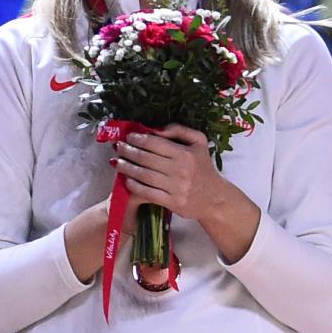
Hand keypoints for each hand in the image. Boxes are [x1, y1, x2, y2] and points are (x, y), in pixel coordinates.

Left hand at [108, 124, 236, 225]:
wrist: (214, 198)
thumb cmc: (203, 168)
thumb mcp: (199, 142)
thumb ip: (179, 130)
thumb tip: (155, 129)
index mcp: (185, 153)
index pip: (155, 143)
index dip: (138, 139)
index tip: (128, 137)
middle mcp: (180, 170)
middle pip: (146, 158)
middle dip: (128, 151)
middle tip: (118, 147)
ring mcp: (176, 188)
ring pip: (144, 175)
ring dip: (127, 168)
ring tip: (116, 162)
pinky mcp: (172, 203)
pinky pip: (148, 193)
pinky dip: (134, 186)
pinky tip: (126, 180)